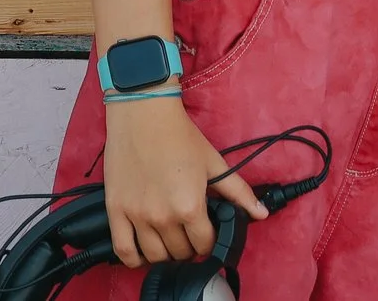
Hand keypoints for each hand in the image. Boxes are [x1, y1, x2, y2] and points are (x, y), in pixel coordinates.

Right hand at [101, 96, 265, 267]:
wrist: (143, 117)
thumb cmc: (181, 137)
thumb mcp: (215, 163)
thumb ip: (239, 192)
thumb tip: (262, 213)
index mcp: (190, 206)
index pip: (205, 244)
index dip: (210, 242)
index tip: (209, 234)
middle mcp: (162, 217)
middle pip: (180, 253)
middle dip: (190, 247)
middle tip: (191, 235)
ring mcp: (136, 217)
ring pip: (153, 257)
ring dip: (166, 255)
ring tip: (171, 242)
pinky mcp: (115, 212)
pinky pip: (123, 251)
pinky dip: (134, 260)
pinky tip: (144, 254)